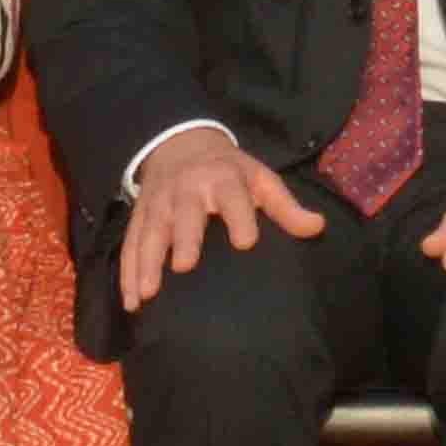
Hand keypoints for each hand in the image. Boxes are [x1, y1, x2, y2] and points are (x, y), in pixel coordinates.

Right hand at [118, 129, 319, 304]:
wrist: (181, 143)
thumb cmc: (230, 171)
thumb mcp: (261, 179)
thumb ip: (286, 207)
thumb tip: (318, 227)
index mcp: (223, 178)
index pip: (232, 195)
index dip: (239, 216)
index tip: (245, 242)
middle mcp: (187, 190)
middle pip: (184, 214)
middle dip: (183, 238)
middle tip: (183, 266)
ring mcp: (159, 204)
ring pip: (149, 233)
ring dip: (146, 263)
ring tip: (146, 295)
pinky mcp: (139, 217)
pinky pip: (130, 244)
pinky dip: (127, 273)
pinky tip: (130, 301)